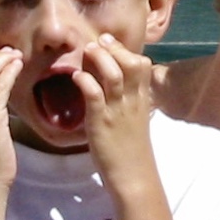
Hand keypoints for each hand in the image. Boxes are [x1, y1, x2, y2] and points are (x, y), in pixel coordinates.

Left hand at [73, 34, 154, 188]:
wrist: (134, 176)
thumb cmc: (131, 150)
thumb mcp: (135, 120)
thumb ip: (128, 101)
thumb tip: (114, 85)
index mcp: (142, 100)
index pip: (142, 65)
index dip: (125, 50)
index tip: (109, 44)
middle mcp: (133, 101)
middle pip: (131, 64)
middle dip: (114, 48)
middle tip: (97, 42)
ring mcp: (118, 111)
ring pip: (114, 75)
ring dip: (100, 59)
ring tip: (87, 52)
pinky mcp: (102, 122)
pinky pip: (95, 95)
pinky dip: (85, 81)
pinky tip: (77, 77)